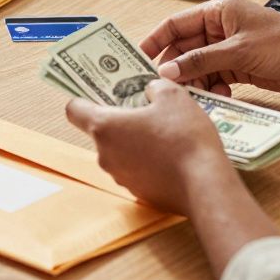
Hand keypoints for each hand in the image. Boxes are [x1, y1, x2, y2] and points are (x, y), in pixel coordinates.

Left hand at [65, 79, 233, 214]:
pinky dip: (148, 162)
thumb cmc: (184, 137)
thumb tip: (149, 91)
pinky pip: (136, 170)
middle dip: (120, 119)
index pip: (73, 109)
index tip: (103, 92)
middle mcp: (104, 154)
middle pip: (101, 130)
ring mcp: (120, 177)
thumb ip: (154, 86)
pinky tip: (172, 156)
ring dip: (135, 141)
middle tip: (144, 108)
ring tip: (165, 132)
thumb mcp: (172, 96)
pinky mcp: (138, 193)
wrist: (206, 185)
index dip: (85, 98)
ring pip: (120, 151)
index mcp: (104, 127)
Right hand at [140, 0, 279, 96]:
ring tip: (189, 97)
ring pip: (199, 66)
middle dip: (174, 66)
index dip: (155, 40)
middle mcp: (223, 28)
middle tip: (160, 87)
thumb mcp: (240, 52)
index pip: (176, 24)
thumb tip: (167, 71)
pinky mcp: (243, 68)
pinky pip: (215, 78)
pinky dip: (211, 89)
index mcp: (220, 11)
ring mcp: (232, 49)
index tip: (138, 58)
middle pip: (185, 47)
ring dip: (193, 81)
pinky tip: (216, 98)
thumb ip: (201, 61)